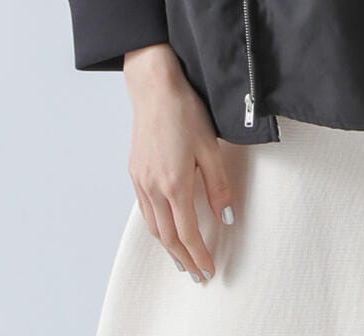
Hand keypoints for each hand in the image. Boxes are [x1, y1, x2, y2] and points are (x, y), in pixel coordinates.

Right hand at [122, 44, 237, 282]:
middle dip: (183, 259)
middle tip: (196, 274)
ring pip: (153, 226)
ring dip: (168, 247)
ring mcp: (141, 180)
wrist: (154, 87)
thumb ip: (219, 185)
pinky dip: (156, 227)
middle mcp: (153, 187)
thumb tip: (227, 217)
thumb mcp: (210, 147)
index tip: (209, 271)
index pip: (187, 233)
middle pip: (167, 237)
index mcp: (174, 184)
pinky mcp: (135, 172)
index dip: (199, 255)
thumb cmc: (185, 112)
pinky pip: (144, 210)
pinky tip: (164, 227)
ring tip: (182, 259)